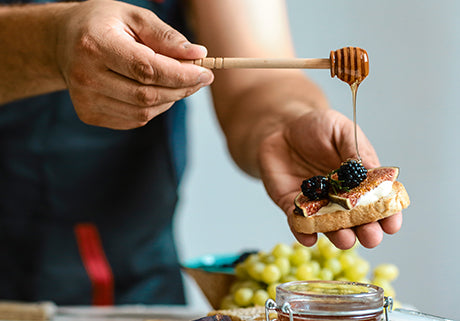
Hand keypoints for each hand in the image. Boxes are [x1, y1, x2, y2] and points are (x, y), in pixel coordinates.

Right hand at [55, 0, 213, 128]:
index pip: (147, 69)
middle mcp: (86, 76)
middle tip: (199, 78)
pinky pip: (134, 120)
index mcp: (95, 44)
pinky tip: (154, 90)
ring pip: (143, 113)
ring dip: (169, 100)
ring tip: (175, 82)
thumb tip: (197, 54)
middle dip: (181, 89)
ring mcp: (85, 99)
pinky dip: (154, 108)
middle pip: (146, 95)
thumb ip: (166, 36)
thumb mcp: (134, 17)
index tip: (206, 73)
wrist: (64, 41)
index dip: (181, 75)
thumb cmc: (103, 24)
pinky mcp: (89, 114)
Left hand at [258, 108, 401, 248]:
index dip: (388, 215)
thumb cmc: (316, 127)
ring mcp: (317, 204)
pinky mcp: (292, 206)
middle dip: (367, 232)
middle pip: (358, 222)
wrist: (281, 127)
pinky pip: (299, 223)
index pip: (379, 202)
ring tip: (345, 239)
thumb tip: (373, 174)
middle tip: (370, 237)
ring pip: (331, 228)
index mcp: (359, 180)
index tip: (391, 224)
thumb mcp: (341, 131)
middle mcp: (341, 197)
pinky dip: (304, 233)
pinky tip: (309, 237)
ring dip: (339, 237)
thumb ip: (356, 151)